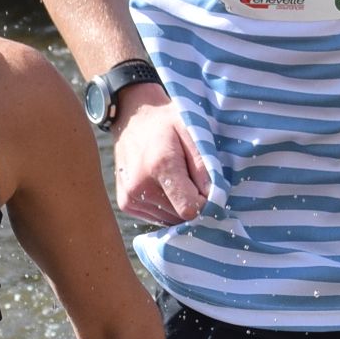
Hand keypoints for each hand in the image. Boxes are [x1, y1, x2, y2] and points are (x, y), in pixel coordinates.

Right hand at [111, 88, 210, 226]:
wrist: (132, 117)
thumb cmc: (167, 124)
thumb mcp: (192, 133)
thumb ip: (204, 167)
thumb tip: (214, 199)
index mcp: (160, 165)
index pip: (190, 208)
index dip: (204, 202)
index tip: (207, 188)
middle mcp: (140, 186)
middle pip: (180, 217)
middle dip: (192, 203)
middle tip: (190, 179)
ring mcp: (129, 197)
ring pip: (169, 221)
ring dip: (178, 206)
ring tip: (176, 180)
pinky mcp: (125, 203)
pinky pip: (156, 218)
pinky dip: (166, 207)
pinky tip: (163, 186)